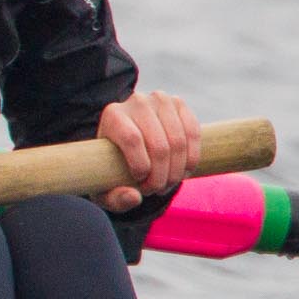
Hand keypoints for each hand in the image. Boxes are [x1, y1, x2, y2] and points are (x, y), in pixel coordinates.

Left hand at [96, 91, 200, 212]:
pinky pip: (194, 134)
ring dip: (177, 171)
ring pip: (178, 142)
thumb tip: (134, 197)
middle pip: (159, 145)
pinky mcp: (180, 104)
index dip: (141, 167)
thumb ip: (114, 198)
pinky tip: (182, 171)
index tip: (140, 182)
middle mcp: (136, 102)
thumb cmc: (113, 169)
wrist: (128, 146)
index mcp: (113, 115)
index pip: (132, 140)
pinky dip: (191, 159)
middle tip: (157, 190)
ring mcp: (161, 100)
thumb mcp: (105, 189)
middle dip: (162, 176)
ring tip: (168, 183)